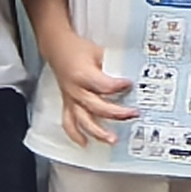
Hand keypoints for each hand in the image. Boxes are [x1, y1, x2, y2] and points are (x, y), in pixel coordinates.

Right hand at [45, 31, 133, 145]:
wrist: (57, 48)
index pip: (104, 85)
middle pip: (97, 106)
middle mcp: (76, 90)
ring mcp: (71, 99)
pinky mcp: (67, 104)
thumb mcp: (98, 51)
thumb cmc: (78, 49)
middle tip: (133, 114)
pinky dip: (76, 135)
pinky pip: (69, 123)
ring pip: (83, 120)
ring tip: (112, 139)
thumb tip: (133, 72)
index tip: (130, 85)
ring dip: (98, 132)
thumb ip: (113, 64)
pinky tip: (86, 143)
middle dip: (116, 113)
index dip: (119, 86)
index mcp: (83, 75)